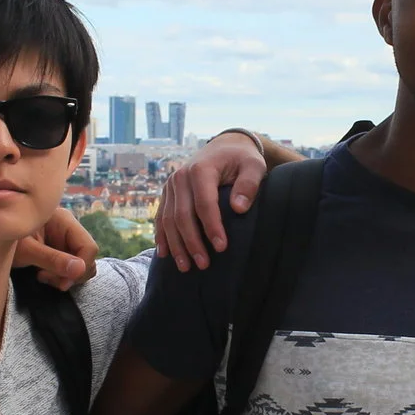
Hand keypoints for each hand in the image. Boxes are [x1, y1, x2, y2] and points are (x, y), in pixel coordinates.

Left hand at [14, 207, 97, 290]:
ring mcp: (64, 240)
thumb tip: (80, 269)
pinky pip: (70, 266)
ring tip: (42, 276)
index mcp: (64, 221)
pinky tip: (41, 274)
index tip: (61, 283)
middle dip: (72, 274)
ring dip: (65, 276)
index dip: (80, 268)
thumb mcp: (26, 250)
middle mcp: (68, 229)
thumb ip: (52, 259)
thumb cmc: (2, 237)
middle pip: (87, 257)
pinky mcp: (57, 249)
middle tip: (47, 279)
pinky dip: (59, 275)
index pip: (89, 247)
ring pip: (80, 265)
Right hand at [156, 131, 266, 271]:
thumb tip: (238, 208)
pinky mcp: (167, 193)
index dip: (212, 227)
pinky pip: (161, 217)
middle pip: (182, 215)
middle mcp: (180, 177)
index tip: (222, 247)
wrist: (225, 147)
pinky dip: (162, 236)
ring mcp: (171, 185)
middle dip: (192, 242)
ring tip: (186, 267)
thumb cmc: (242, 159)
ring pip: (168, 220)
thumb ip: (249, 184)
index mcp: (201, 169)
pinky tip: (165, 254)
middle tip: (204, 264)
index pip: (204, 203)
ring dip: (176, 245)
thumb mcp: (254, 165)